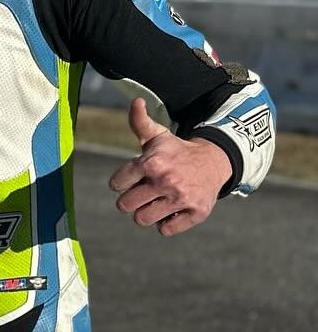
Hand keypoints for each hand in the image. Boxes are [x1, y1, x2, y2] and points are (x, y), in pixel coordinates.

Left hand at [108, 98, 229, 236]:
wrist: (214, 161)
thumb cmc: (176, 150)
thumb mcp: (157, 135)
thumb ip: (139, 121)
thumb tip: (136, 101)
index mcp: (151, 162)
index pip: (116, 184)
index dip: (120, 182)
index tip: (131, 178)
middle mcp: (166, 181)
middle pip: (125, 205)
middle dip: (130, 200)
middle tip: (142, 193)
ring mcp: (181, 198)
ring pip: (142, 219)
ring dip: (145, 213)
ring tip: (155, 202)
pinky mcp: (196, 213)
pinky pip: (166, 230)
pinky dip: (166, 223)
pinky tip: (171, 210)